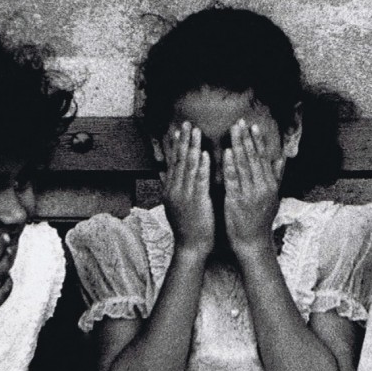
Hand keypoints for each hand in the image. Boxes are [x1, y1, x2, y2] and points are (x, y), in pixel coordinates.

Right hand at [161, 122, 213, 254]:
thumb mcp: (175, 206)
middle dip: (183, 140)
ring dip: (192, 147)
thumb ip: (172, 188)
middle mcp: (175, 190)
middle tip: (187, 123)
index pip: (172, 163)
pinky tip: (205, 153)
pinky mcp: (196, 201)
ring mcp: (184, 195)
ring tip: (195, 130)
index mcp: (171, 190)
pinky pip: (199, 180)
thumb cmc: (187, 228)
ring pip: (188, 166)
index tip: (178, 130)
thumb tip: (165, 175)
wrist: (191, 247)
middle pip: (179, 160)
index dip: (175, 145)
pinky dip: (202, 166)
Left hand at [222, 120, 282, 252]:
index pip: (263, 158)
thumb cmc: (261, 220)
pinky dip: (230, 165)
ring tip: (233, 130)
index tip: (252, 126)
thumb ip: (277, 176)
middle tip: (240, 121)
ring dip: (238, 146)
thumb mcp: (273, 197)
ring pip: (244, 165)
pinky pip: (234, 180)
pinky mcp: (237, 201)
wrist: (253, 242)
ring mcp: (250, 194)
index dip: (257, 141)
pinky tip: (226, 153)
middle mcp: (262, 187)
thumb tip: (282, 158)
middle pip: (253, 158)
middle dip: (246, 138)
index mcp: (270, 185)